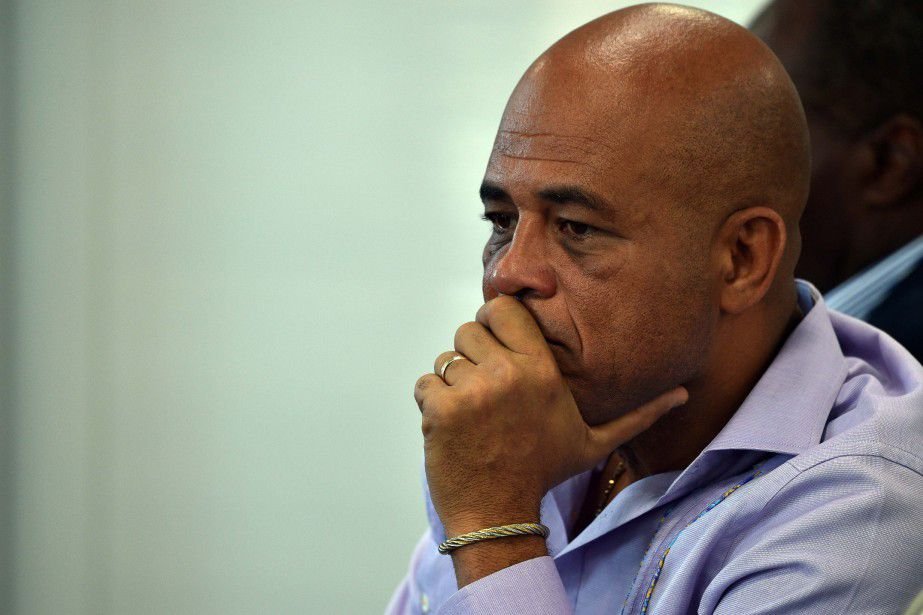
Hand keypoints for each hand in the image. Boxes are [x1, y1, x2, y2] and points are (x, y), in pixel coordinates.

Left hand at [414, 295, 687, 544]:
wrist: (499, 515)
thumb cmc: (544, 473)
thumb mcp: (593, 442)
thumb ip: (637, 415)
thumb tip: (682, 394)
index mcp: (541, 371)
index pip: (503, 308)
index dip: (495, 321)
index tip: (497, 344)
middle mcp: (507, 373)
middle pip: (468, 328)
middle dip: (471, 353)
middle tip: (484, 386)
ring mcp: (472, 391)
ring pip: (446, 357)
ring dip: (452, 380)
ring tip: (472, 412)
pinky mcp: (441, 409)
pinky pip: (426, 383)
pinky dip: (432, 402)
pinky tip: (453, 426)